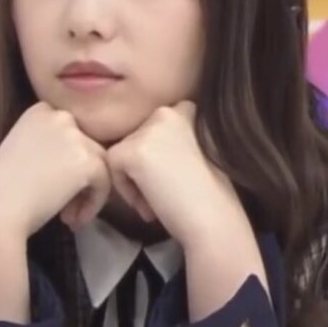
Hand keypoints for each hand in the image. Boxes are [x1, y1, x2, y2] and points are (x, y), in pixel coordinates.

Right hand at [0, 103, 113, 238]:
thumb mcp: (20, 152)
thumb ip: (47, 146)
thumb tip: (73, 162)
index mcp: (39, 111)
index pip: (69, 133)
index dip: (66, 162)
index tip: (53, 186)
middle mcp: (59, 115)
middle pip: (87, 146)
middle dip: (79, 177)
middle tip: (64, 206)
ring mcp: (75, 135)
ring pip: (99, 164)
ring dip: (87, 192)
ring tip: (69, 216)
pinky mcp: (88, 159)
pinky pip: (104, 182)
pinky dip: (93, 204)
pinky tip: (74, 220)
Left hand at [106, 102, 245, 243]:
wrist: (214, 219)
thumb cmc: (209, 195)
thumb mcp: (195, 151)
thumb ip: (171, 141)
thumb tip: (144, 151)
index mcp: (185, 107)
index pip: (152, 128)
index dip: (157, 157)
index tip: (173, 180)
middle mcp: (166, 111)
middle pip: (135, 139)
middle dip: (144, 169)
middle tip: (164, 194)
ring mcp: (149, 129)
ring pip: (122, 153)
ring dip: (135, 181)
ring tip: (158, 202)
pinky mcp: (133, 150)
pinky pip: (113, 167)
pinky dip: (125, 190)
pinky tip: (148, 204)